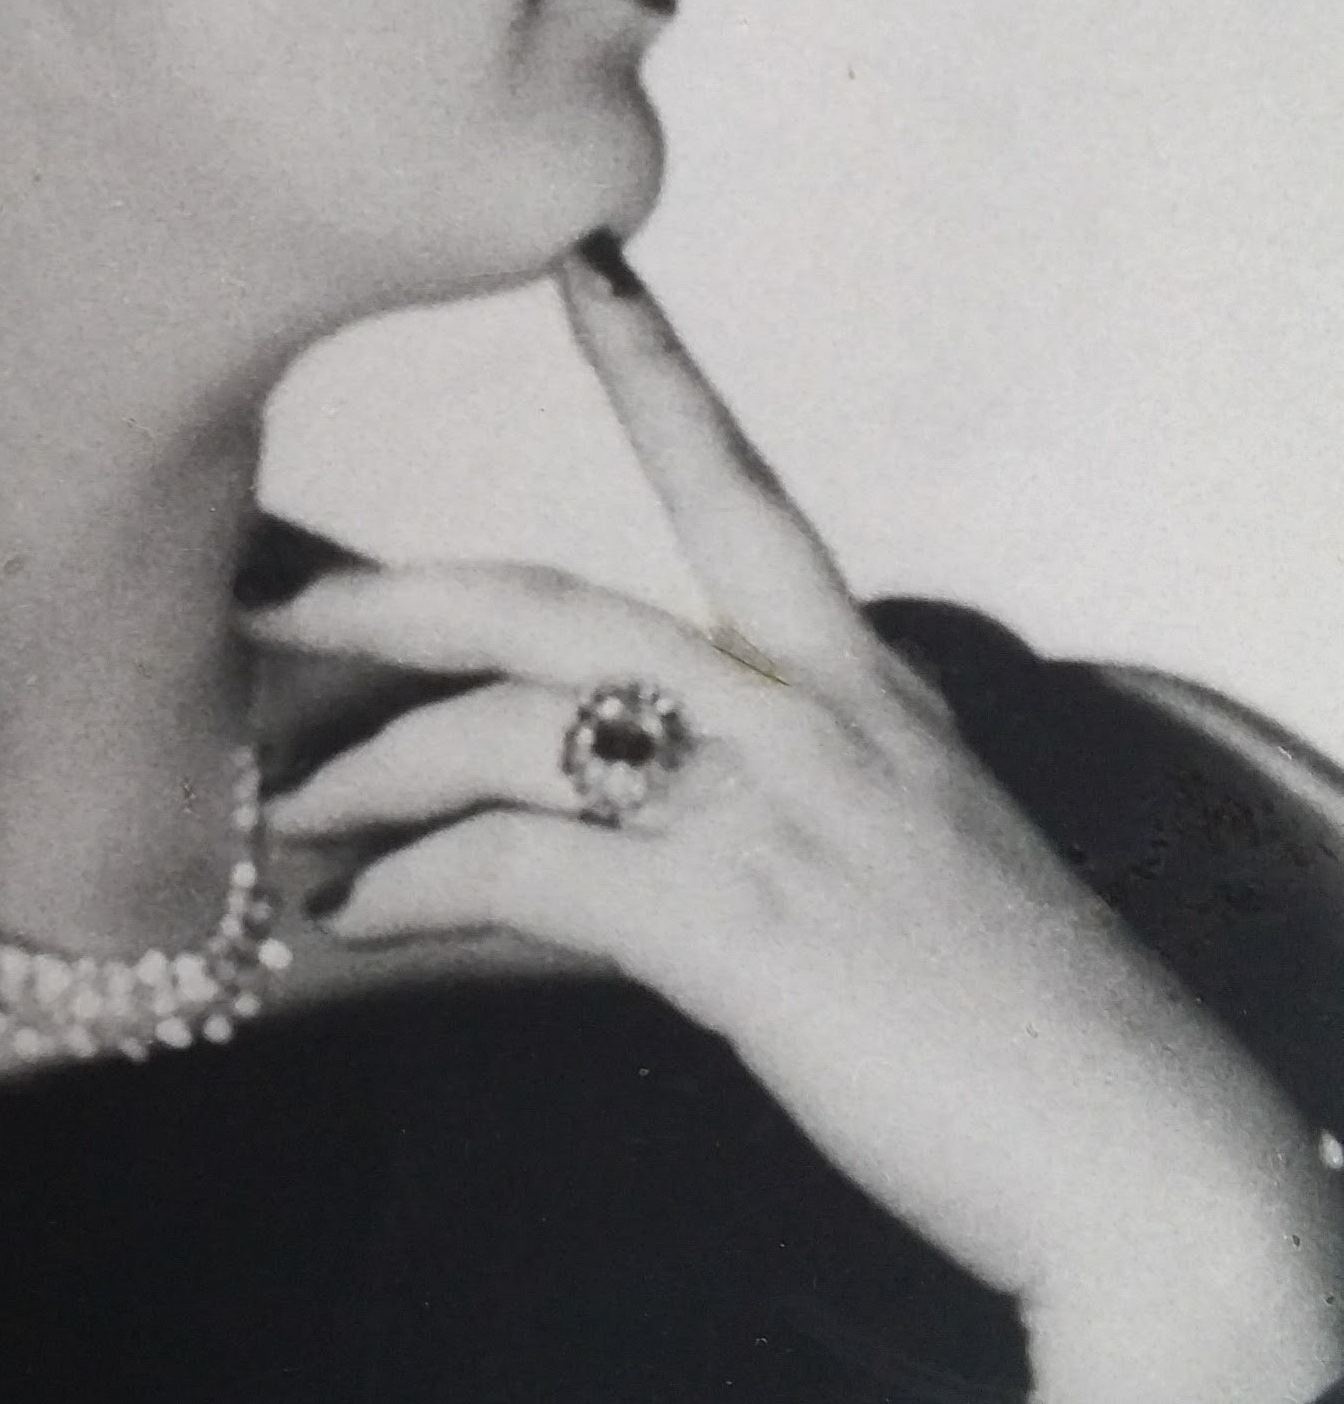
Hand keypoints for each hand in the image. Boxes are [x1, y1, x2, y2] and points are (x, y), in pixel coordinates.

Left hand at [247, 240, 1343, 1402]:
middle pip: (549, 603)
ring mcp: (764, 810)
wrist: (1137, 1148)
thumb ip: (785, 777)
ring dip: (374, 774)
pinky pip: (518, 869)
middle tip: (266, 602)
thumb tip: (638, 788)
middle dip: (391, 598)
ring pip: (508, 732)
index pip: (736, 483)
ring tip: (294, 823)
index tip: (585, 256)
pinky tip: (355, 922)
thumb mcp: (908, 839)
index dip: (655, 365)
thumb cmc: (1014, 1006)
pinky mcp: (730, 923)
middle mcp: (803, 713)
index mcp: (856, 677)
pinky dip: (414, 889)